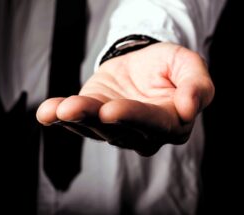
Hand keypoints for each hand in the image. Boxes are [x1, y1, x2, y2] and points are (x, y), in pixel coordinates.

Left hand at [36, 42, 213, 155]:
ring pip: (94, 128)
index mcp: (170, 123)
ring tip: (58, 109)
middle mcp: (140, 134)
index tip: (111, 110)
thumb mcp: (188, 65)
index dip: (133, 117)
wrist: (142, 62)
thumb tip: (190, 109)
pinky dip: (59, 116)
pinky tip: (46, 113)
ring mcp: (114, 129)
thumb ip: (197, 86)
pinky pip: (76, 120)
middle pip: (118, 131)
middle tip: (74, 109)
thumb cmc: (167, 66)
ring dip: (74, 118)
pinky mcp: (93, 118)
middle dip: (95, 120)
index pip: (153, 124)